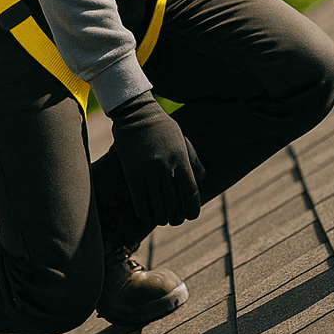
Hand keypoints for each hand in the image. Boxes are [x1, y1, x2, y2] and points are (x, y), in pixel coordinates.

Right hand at [107, 92, 204, 226]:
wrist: (135, 114)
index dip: (193, 208)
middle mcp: (165, 167)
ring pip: (157, 207)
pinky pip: (140, 202)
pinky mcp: (132, 174)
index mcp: (180, 159)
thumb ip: (193, 161)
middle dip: (177, 217)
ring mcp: (147, 172)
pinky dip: (145, 214)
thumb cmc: (161, 127)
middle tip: (176, 220)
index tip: (192, 215)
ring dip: (161, 218)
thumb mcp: (182, 140)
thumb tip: (202, 180)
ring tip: (162, 219)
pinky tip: (147, 217)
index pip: (191, 192)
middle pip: (174, 204)